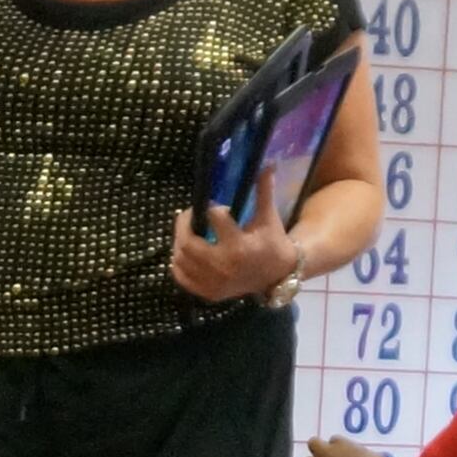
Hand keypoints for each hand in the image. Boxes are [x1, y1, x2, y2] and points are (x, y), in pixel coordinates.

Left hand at [167, 202, 299, 304]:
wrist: (278, 276)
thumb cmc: (272, 242)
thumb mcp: (268, 217)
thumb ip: (263, 191)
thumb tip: (266, 163)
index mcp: (239, 245)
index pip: (215, 218)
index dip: (212, 208)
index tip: (213, 206)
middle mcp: (223, 266)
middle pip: (188, 242)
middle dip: (184, 224)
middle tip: (188, 215)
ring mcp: (214, 282)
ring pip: (181, 259)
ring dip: (179, 242)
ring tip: (187, 231)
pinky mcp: (208, 293)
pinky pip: (181, 277)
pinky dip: (178, 263)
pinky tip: (184, 251)